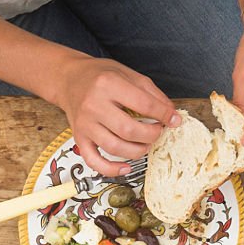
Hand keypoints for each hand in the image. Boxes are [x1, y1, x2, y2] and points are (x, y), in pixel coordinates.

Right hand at [55, 57, 180, 176]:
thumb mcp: (128, 74)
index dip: (163, 114)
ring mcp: (85, 124)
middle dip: (151, 135)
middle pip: (129, 130)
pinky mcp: (79, 138)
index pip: (143, 104)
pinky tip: (126, 167)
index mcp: (108, 84)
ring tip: (145, 144)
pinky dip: (111, 169)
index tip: (174, 120)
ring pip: (115, 148)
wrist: (69, 79)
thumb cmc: (100, 76)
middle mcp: (94, 105)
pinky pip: (94, 161)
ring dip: (137, 151)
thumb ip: (151, 94)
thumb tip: (171, 115)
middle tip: (157, 132)